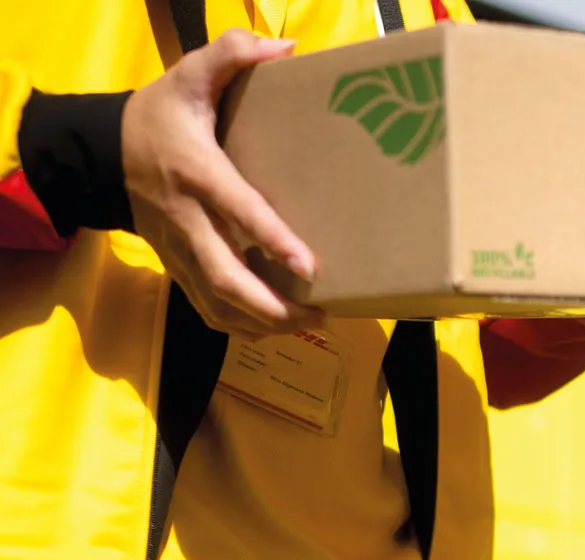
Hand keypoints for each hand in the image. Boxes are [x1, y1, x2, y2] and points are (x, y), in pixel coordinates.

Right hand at [124, 30, 322, 337]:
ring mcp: (178, 248)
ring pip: (216, 302)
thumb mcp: (188, 75)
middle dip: (272, 305)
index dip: (272, 240)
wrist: (104, 149)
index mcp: (196, 172)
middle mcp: (186, 218)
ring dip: (261, 323)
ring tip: (308, 323)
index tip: (309, 266)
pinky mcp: (176, 266)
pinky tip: (274, 326)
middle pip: (225, 277)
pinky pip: (206, 307)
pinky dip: (240, 325)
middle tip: (319, 313)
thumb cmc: (160, 114)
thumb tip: (281, 48)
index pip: (237, 210)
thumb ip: (230, 54)